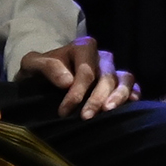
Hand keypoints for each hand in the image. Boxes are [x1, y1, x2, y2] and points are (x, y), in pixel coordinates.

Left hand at [14, 35, 135, 118]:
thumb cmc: (37, 72)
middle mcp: (101, 57)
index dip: (77, 91)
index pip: (86, 70)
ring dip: (118, 96)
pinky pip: (133, 86)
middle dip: (96, 98)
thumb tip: (67, 82)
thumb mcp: (32, 65)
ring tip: (108, 111)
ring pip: (125, 79)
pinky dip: (134, 93)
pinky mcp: (119, 83)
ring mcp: (112, 69)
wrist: (40, 81)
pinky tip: (131, 104)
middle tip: (85, 117)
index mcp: (83, 47)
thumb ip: (46, 67)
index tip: (64, 111)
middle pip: (106, 77)